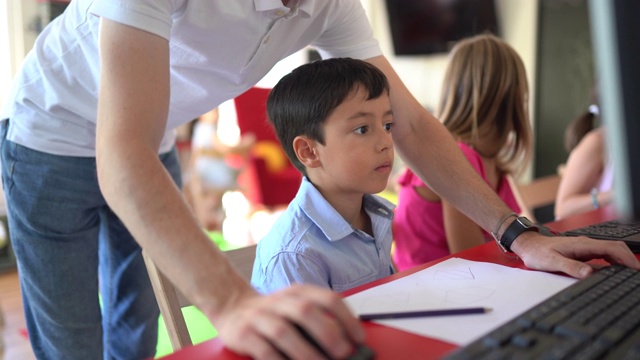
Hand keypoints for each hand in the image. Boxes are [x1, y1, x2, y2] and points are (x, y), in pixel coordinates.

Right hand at [214, 284, 364, 359]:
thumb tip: (348, 345)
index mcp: (298, 292)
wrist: (231, 307)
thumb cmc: (273, 314)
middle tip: (343, 353)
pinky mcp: (244, 334)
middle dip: (328, 333)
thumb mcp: (295, 307)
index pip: (328, 298)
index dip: (347, 318)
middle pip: (306, 311)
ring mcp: (260, 316)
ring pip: (284, 332)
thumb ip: (318, 320)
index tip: (359, 339)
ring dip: (305, 352)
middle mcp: (280, 301)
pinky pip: (263, 350)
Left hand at [511, 232, 639, 278]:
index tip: (635, 269)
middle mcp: (586, 243)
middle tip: (636, 274)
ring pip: (610, 250)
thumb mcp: (552, 262)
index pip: (612, 248)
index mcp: (582, 245)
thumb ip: (570, 267)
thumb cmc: (538, 253)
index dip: (626, 258)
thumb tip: (589, 273)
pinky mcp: (582, 251)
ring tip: (630, 273)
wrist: (528, 245)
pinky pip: (603, 253)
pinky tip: (615, 270)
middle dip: (629, 258)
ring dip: (622, 260)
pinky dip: (614, 260)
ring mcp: (585, 246)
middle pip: (615, 248)